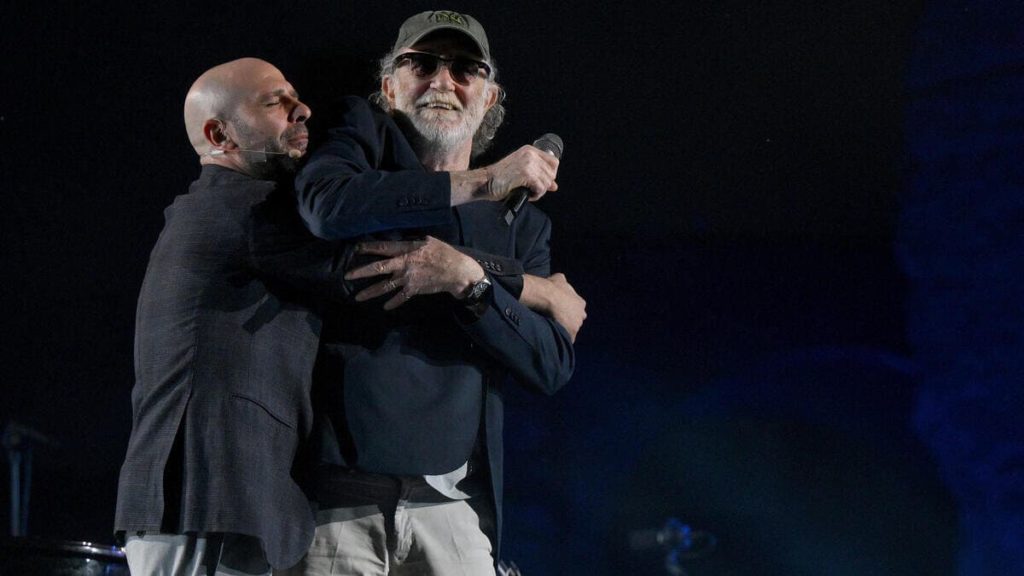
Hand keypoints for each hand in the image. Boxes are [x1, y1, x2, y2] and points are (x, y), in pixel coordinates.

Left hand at [345, 236, 484, 309]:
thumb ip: (412, 242)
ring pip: (385, 286)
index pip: (383, 248)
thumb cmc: (444, 253)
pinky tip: (385, 307)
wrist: (456, 272)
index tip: (356, 248)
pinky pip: (400, 298)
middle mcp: (403, 264)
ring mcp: (407, 279)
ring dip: (370, 292)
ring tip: (358, 297)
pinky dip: (393, 303)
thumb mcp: (427, 241)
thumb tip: (400, 241)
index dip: (368, 248)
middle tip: (347, 276)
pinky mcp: (414, 289)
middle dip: (361, 272)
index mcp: (406, 250)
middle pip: (378, 268)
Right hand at [482, 144, 558, 201]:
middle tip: (533, 189)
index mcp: (530, 150)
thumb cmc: (500, 178)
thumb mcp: (522, 172)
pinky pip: (541, 188)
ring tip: (529, 193)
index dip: (550, 174)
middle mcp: (530, 154)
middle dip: (545, 184)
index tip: (542, 181)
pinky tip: (527, 195)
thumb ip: (539, 176)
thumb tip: (554, 186)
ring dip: (540, 191)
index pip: (554, 162)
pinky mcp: (526, 174)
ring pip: (547, 182)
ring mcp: (529, 163)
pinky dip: (536, 195)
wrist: (486, 181)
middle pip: (552, 173)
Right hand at [522, 273, 586, 341]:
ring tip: (553, 327)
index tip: (561, 310)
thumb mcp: (559, 278)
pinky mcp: (571, 334)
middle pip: (576, 320)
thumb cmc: (552, 287)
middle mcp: (581, 315)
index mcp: (581, 303)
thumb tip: (561, 280)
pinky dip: (561, 338)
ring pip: (572, 330)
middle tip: (557, 320)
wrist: (547, 297)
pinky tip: (553, 335)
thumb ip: (563, 281)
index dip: (569, 310)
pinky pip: (567, 339)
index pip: (578, 309)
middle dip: (569, 321)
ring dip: (565, 329)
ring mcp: (577, 325)